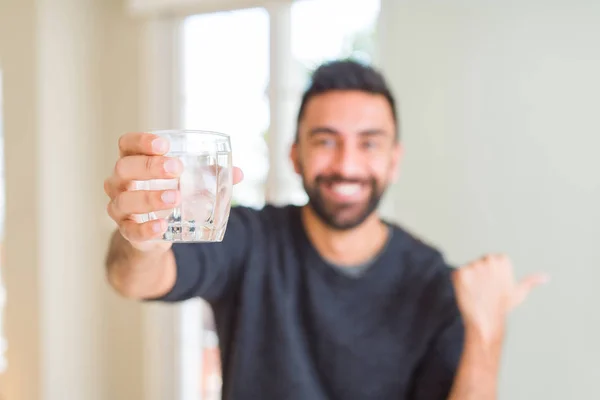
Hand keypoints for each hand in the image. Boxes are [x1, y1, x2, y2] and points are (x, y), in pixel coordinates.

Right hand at [104, 132, 243, 250]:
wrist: (156, 232)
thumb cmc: (169, 194)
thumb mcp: (188, 182)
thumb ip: (210, 175)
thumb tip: (238, 173)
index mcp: (133, 161)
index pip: (127, 144)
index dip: (141, 141)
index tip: (164, 145)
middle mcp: (119, 183)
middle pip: (124, 168)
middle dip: (150, 167)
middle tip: (177, 169)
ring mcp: (120, 207)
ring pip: (125, 200)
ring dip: (150, 197)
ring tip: (175, 197)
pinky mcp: (127, 231)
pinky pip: (131, 230)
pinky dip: (146, 228)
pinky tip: (162, 225)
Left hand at [452, 254, 547, 342]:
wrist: (486, 321)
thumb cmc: (502, 307)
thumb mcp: (518, 293)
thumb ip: (530, 281)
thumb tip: (546, 277)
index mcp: (502, 259)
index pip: (491, 261)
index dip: (491, 276)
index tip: (494, 287)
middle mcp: (488, 259)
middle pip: (478, 264)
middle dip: (480, 276)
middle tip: (485, 291)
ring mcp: (473, 266)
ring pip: (468, 270)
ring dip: (469, 281)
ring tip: (477, 293)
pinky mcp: (459, 273)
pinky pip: (457, 275)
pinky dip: (459, 284)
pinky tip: (467, 293)